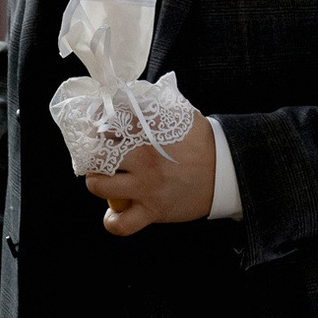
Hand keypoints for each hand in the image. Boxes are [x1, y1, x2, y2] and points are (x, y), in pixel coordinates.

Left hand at [84, 111, 214, 235]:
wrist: (226, 170)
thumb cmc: (200, 141)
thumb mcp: (179, 113)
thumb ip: (154, 102)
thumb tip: (130, 93)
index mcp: (146, 131)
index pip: (106, 123)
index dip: (97, 125)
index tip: (98, 128)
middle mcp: (142, 158)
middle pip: (97, 154)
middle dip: (92, 153)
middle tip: (97, 155)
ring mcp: (146, 185)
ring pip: (100, 186)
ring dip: (96, 182)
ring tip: (102, 179)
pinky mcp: (153, 210)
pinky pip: (123, 224)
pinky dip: (113, 221)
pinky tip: (114, 212)